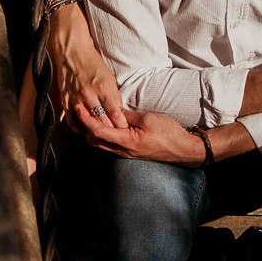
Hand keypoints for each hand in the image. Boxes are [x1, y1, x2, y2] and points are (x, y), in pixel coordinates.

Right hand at [45, 1, 128, 129]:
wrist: (71, 49)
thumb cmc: (92, 61)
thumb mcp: (108, 76)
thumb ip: (112, 95)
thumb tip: (117, 112)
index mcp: (104, 87)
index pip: (115, 114)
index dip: (121, 125)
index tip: (127, 132)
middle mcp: (90, 94)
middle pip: (103, 121)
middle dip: (111, 131)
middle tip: (118, 139)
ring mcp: (76, 98)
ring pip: (88, 123)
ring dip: (96, 131)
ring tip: (102, 137)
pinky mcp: (64, 99)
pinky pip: (71, 120)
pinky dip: (79, 127)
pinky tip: (84, 130)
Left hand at [75, 104, 201, 164]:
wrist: (183, 149)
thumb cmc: (168, 133)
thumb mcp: (147, 118)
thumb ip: (127, 115)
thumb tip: (112, 111)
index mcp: (126, 141)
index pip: (97, 131)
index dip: (85, 119)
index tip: (78, 107)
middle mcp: (122, 151)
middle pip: (93, 141)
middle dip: (85, 126)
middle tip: (84, 110)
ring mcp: (125, 154)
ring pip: (100, 144)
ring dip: (94, 131)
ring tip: (93, 115)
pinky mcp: (130, 153)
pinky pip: (110, 145)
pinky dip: (104, 135)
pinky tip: (107, 124)